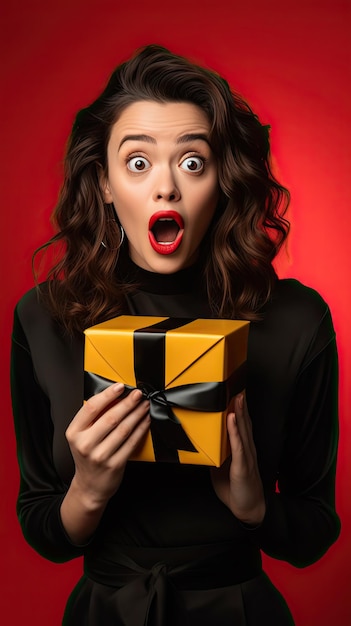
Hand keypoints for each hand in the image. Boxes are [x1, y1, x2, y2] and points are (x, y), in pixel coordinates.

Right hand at [65, 383, 150, 507]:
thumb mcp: (81, 436)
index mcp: (74, 433)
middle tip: (138, 394)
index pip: (91, 408)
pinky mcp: (115, 464)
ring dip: (137, 414)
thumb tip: (115, 396)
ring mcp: (100, 456)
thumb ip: (93, 418)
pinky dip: (141, 429)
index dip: (107, 395)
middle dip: (128, 403)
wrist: (90, 486)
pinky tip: (145, 421)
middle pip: (111, 417)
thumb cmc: (87, 456)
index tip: (120, 386)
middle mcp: (85, 444)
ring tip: (144, 405)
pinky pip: (131, 442)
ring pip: (124, 429)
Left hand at [211, 393, 265, 525]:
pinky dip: (235, 430)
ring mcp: (246, 456)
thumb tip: (205, 441)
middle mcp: (246, 448)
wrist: (247, 509)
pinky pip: (238, 445)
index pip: (240, 423)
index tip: (234, 390)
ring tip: (237, 395)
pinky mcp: (242, 465)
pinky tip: (232, 418)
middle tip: (236, 384)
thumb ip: (216, 452)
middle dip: (240, 403)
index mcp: (241, 448)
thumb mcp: (221, 467)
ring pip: (242, 429)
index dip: (238, 407)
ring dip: (239, 411)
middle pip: (243, 421)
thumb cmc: (235, 488)